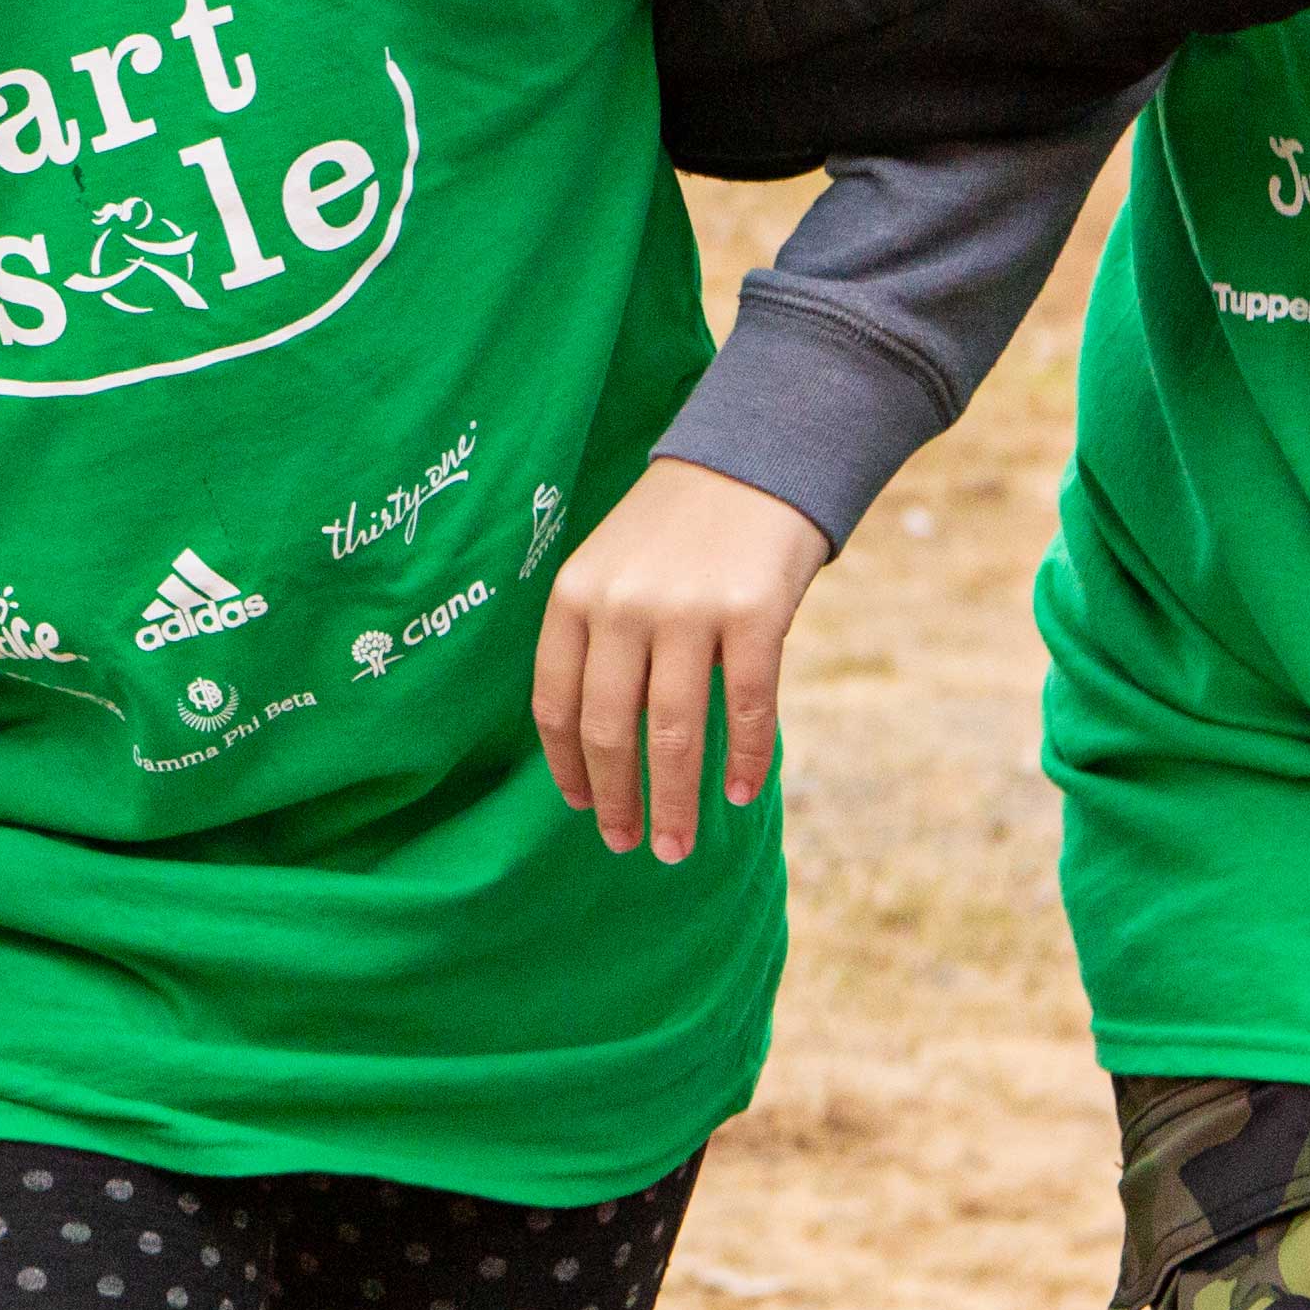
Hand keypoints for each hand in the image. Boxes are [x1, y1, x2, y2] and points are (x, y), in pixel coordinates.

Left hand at [530, 458, 826, 862]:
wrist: (751, 462)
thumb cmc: (673, 534)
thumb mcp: (610, 571)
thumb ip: (597, 643)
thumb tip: (596, 750)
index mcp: (574, 597)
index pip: (556, 702)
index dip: (567, 765)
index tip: (580, 808)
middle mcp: (622, 605)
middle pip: (609, 728)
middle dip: (616, 798)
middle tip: (627, 845)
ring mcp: (687, 610)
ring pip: (674, 731)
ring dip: (673, 801)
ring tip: (675, 847)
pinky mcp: (753, 614)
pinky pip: (746, 707)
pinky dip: (745, 760)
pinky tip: (743, 795)